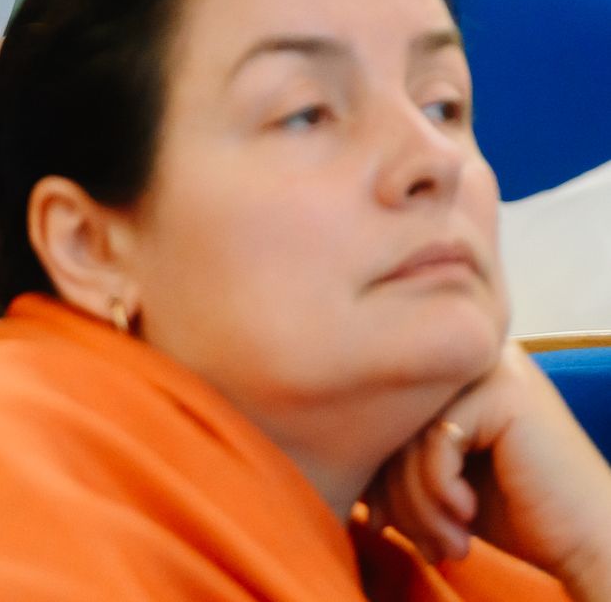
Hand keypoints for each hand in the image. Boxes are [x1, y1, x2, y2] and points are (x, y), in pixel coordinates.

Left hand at [373, 345, 610, 598]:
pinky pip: (435, 440)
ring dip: (417, 504)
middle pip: (385, 419)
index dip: (370, 473)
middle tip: (417, 542)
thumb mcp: (435, 477)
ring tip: (446, 544)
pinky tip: (467, 517)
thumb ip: (388, 453)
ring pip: (406, 433)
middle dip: (393, 494)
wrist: (591, 541)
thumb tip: (318, 458)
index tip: (379, 523)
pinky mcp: (505, 390)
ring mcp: (488, 366)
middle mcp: (463, 356)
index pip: (373, 411)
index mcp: (443, 369)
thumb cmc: (515, 513)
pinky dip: (439, 490)